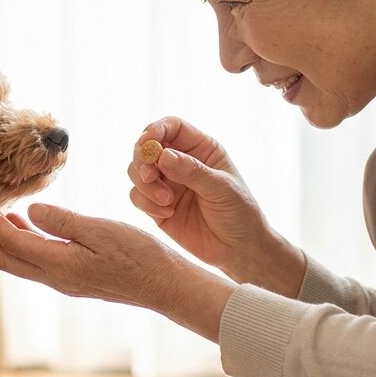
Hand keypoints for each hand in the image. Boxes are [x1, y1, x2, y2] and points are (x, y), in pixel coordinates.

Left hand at [0, 199, 235, 339]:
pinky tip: (26, 225)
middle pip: (6, 258)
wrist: (165, 285)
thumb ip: (62, 222)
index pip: (10, 242)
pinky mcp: (74, 279)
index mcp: (59, 264)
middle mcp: (56, 278)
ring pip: (19, 262)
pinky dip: (21, 243)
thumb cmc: (139, 255)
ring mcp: (64, 281)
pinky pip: (35, 262)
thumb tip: (29, 211)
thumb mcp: (101, 230)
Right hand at [128, 116, 304, 295]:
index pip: (172, 127)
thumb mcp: (221, 189)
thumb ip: (193, 171)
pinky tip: (168, 213)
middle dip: (142, 159)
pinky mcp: (156, 206)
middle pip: (146, 147)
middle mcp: (180, 162)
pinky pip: (137, 197)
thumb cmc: (239, 213)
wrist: (239, 250)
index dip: (155, 130)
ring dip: (144, 185)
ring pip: (136, 171)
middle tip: (150, 176)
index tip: (147, 144)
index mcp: (201, 149)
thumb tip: (162, 155)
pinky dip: (146, 203)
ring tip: (167, 201)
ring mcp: (167, 184)